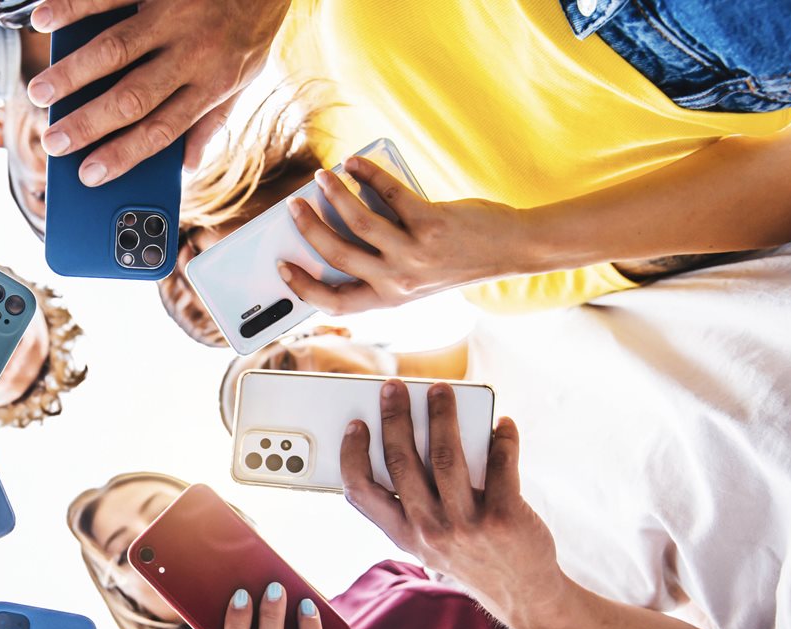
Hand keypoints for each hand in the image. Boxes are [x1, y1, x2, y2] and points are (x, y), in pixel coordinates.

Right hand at [27, 0, 292, 183]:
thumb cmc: (248, 28)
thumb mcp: (244, 81)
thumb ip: (211, 121)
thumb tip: (185, 167)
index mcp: (210, 85)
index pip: (160, 130)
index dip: (122, 155)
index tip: (87, 175)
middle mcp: (191, 53)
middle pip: (131, 96)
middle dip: (88, 123)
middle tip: (52, 142)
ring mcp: (171, 15)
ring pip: (115, 49)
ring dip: (73, 73)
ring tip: (39, 92)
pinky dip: (74, 6)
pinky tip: (45, 20)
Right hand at [280, 158, 527, 313]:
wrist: (507, 249)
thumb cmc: (454, 259)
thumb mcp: (412, 277)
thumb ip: (377, 263)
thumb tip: (334, 223)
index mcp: (389, 299)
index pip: (334, 303)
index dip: (302, 287)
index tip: (283, 266)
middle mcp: (398, 282)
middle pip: (337, 255)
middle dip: (308, 228)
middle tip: (293, 207)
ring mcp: (414, 254)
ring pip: (358, 223)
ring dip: (334, 195)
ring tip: (322, 177)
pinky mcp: (431, 224)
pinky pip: (389, 195)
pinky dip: (367, 175)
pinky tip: (356, 163)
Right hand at [339, 380, 564, 617]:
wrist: (524, 594)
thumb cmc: (473, 558)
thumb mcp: (429, 544)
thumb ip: (413, 506)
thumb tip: (408, 443)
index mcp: (406, 535)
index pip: (362, 492)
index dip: (353, 455)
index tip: (357, 425)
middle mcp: (430, 530)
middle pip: (403, 462)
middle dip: (395, 417)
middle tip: (394, 387)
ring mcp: (467, 525)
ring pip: (446, 456)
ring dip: (442, 415)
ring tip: (441, 390)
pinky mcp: (505, 517)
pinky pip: (501, 463)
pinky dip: (502, 438)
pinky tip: (502, 424)